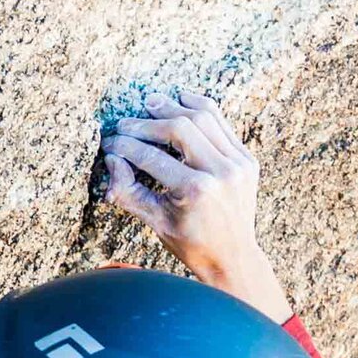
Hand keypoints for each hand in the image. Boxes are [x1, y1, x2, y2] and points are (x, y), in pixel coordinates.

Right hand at [102, 92, 289, 319]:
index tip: (110, 142)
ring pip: (203, 117)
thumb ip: (128, 191)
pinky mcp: (247, 159)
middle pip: (179, 128)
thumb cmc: (192, 244)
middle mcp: (221, 172)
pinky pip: (222, 123)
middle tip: (126, 123)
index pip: (152, 157)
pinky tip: (182, 100)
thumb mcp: (155, 222)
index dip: (126, 146)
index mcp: (196, 191)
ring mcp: (239, 163)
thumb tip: (111, 160)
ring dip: (174, 108)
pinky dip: (201, 108)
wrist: (233, 257)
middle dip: (147, 123)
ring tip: (151, 103)